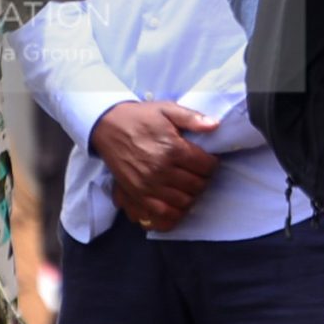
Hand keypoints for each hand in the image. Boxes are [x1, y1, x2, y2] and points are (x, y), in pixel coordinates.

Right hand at [90, 100, 220, 229]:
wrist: (107, 126)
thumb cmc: (140, 117)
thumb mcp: (167, 109)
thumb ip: (192, 118)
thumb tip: (215, 126)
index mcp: (173, 149)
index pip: (206, 166)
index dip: (211, 164)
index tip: (207, 160)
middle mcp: (162, 170)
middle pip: (197, 186)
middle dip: (203, 179)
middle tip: (198, 172)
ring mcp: (149, 185)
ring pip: (184, 202)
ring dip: (191, 195)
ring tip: (187, 185)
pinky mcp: (137, 195)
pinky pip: (163, 214)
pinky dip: (174, 213)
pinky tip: (177, 203)